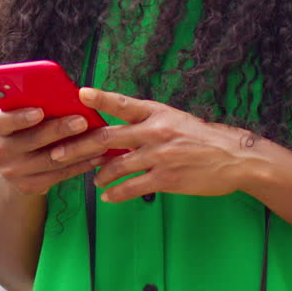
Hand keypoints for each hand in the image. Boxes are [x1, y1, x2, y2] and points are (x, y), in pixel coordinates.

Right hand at [0, 107, 107, 195]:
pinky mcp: (28, 187)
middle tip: (83, 121)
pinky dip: (81, 165)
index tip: (40, 111)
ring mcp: (13, 171)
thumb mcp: (26, 114)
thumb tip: (71, 96)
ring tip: (100, 139)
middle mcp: (1, 149)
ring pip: (51, 160)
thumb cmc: (29, 128)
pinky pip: (59, 175)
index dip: (21, 117)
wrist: (18, 164)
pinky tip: (98, 157)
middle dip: (60, 130)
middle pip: (34, 140)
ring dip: (79, 149)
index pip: (4, 121)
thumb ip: (40, 105)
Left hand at [48, 87, 265, 201]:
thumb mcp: (174, 119)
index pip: (123, 103)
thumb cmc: (201, 137)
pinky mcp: (166, 178)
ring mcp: (160, 156)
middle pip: (108, 138)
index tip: (80, 94)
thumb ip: (146, 122)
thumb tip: (117, 131)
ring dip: (98, 173)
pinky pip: (133, 187)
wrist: (234, 158)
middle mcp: (155, 131)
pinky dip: (117, 193)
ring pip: (117, 165)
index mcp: (156, 113)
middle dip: (79, 146)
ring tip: (91, 179)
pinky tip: (108, 196)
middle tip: (57, 152)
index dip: (100, 98)